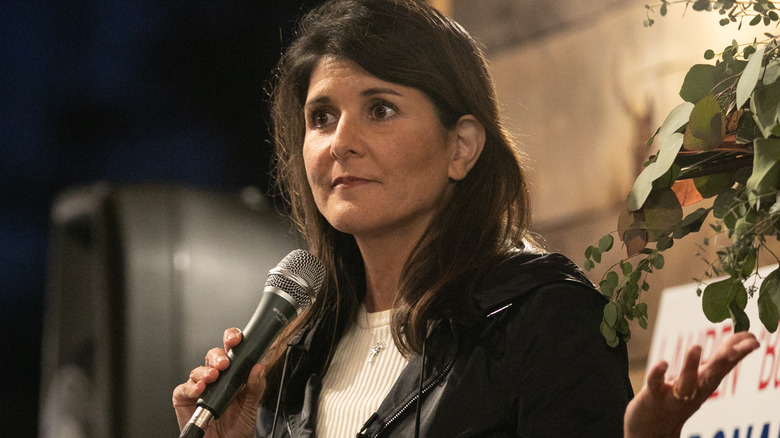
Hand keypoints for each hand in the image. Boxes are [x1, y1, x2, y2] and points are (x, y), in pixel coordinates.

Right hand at [172, 328, 265, 437]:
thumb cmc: (238, 426)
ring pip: (198, 370)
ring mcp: (199, 387)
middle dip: (218, 356)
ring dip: (205, 372)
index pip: (231, 349)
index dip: (231, 339)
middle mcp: (215, 377)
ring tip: (213, 377)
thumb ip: (256, 386)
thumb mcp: (251, 405)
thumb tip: (259, 367)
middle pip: (213, 356)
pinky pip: (183, 388)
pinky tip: (200, 389)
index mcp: (232, 373)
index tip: (236, 339)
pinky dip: (191, 387)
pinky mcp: (184, 398)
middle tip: (224, 363)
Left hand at [624, 331, 758, 437]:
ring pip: (685, 380)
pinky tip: (662, 363)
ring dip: (690, 365)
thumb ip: (719, 362)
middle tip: (739, 346)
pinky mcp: (654, 396)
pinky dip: (658, 374)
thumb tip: (741, 339)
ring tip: (696, 347)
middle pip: (712, 374)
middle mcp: (695, 389)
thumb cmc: (682, 398)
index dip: (739, 351)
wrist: (655, 430)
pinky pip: (655, 384)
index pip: (726, 365)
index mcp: (707, 383)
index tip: (754, 338)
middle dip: (725, 360)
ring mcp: (674, 394)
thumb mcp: (703, 379)